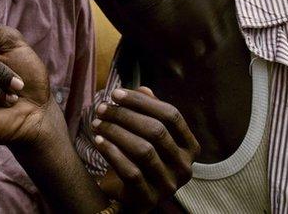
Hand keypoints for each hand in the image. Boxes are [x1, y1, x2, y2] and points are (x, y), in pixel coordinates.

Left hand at [93, 87, 199, 212]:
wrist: (128, 196)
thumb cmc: (138, 158)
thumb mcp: (146, 134)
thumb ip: (148, 112)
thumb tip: (143, 88)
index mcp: (190, 147)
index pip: (171, 115)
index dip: (142, 101)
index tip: (116, 93)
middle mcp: (185, 167)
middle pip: (157, 131)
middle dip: (125, 115)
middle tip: (102, 108)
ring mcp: (169, 185)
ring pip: (144, 150)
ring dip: (116, 132)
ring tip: (97, 123)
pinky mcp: (149, 199)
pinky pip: (131, 172)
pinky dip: (112, 153)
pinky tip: (97, 140)